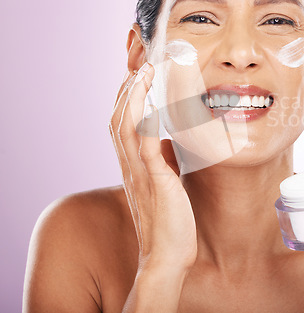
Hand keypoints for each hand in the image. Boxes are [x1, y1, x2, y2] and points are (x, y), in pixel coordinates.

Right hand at [108, 62, 196, 271]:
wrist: (168, 254)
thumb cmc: (169, 218)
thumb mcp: (163, 180)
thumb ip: (160, 158)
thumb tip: (166, 138)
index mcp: (132, 164)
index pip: (121, 122)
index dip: (127, 96)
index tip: (138, 74)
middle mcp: (130, 165)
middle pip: (118, 118)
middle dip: (128, 88)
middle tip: (141, 64)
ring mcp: (140, 173)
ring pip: (126, 127)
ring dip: (134, 97)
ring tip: (145, 74)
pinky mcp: (156, 181)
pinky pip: (146, 148)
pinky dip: (148, 124)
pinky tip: (155, 107)